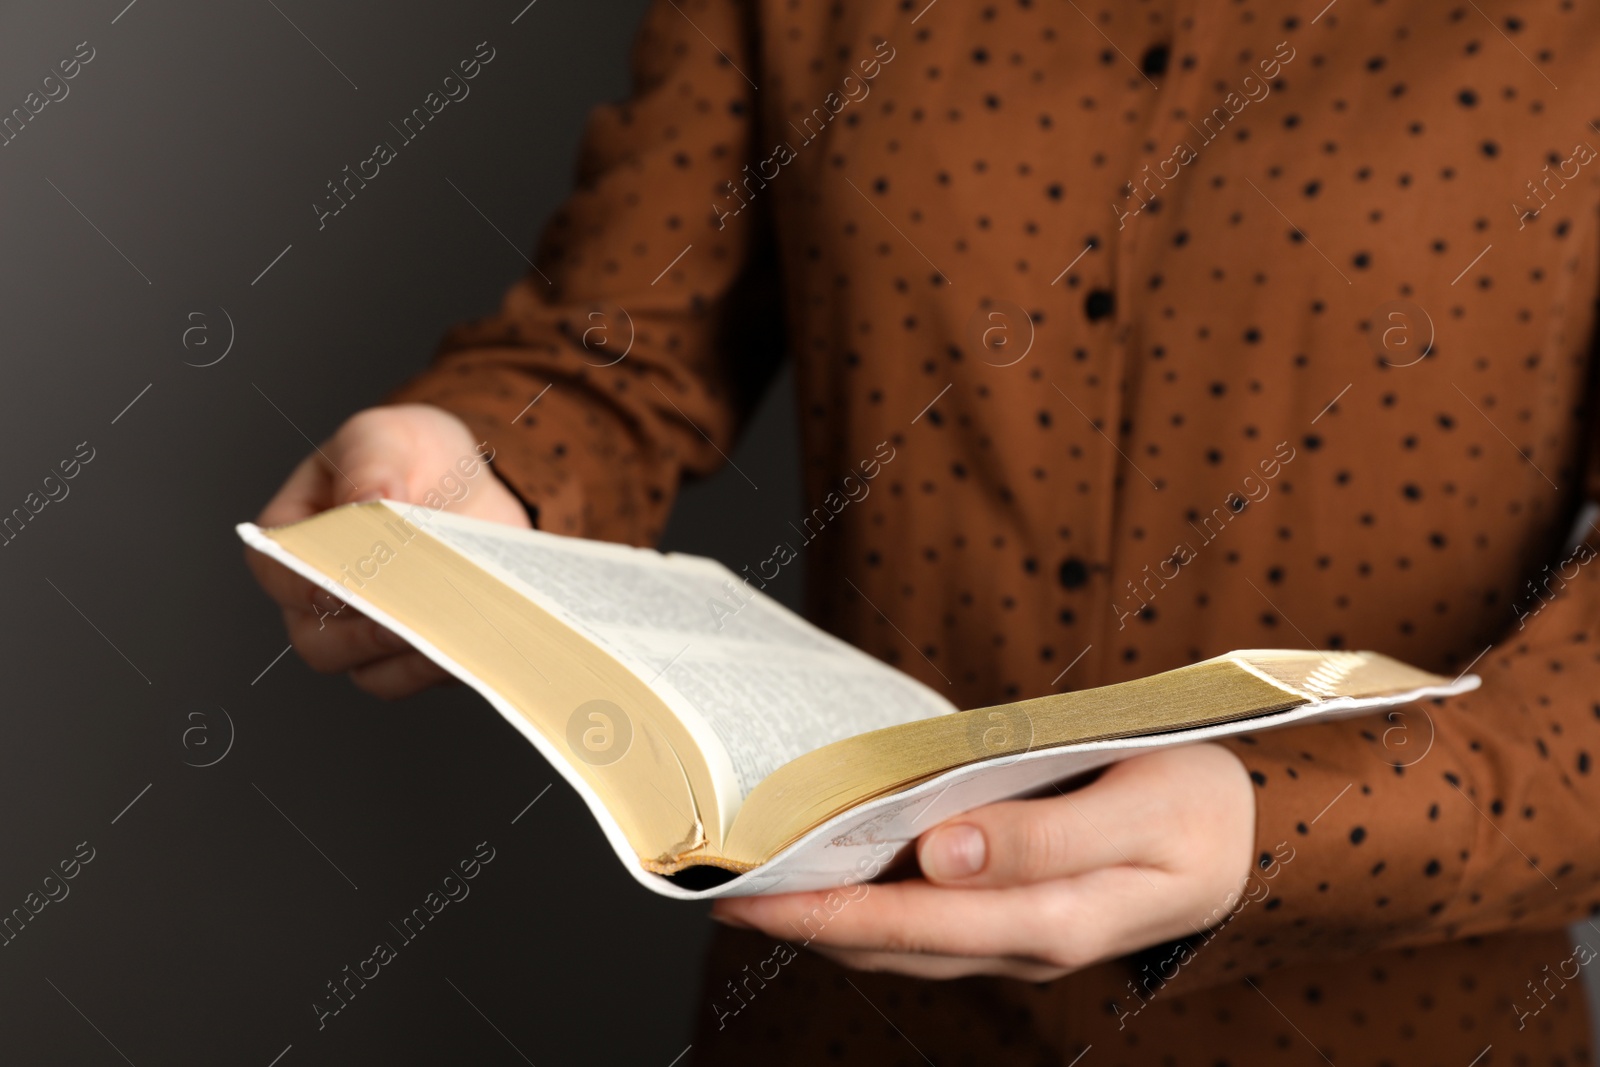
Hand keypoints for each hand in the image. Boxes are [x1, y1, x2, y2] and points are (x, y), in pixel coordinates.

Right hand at [244, 403, 530, 698]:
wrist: (468, 482)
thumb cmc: (409, 456)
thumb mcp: (386, 436)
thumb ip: (370, 462)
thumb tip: (369, 498)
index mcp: (294, 537)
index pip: (278, 570)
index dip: (302, 584)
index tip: (340, 584)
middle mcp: (320, 597)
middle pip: (319, 640)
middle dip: (362, 633)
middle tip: (404, 616)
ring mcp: (367, 632)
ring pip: (369, 671)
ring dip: (408, 658)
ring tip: (449, 632)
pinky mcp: (417, 649)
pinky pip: (420, 676)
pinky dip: (444, 665)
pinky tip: (474, 641)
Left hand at [710, 743, 1255, 980]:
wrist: (1256, 843)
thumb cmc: (1199, 807)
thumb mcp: (1143, 809)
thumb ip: (1046, 837)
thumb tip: (943, 855)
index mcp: (1054, 918)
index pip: (917, 924)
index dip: (830, 911)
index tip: (755, 895)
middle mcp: (1025, 943)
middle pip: (894, 944)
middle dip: (806, 922)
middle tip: (724, 893)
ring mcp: (1019, 940)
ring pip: (904, 946)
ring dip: (828, 923)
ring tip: (758, 893)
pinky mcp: (1017, 922)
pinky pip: (928, 931)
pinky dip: (871, 912)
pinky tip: (837, 884)